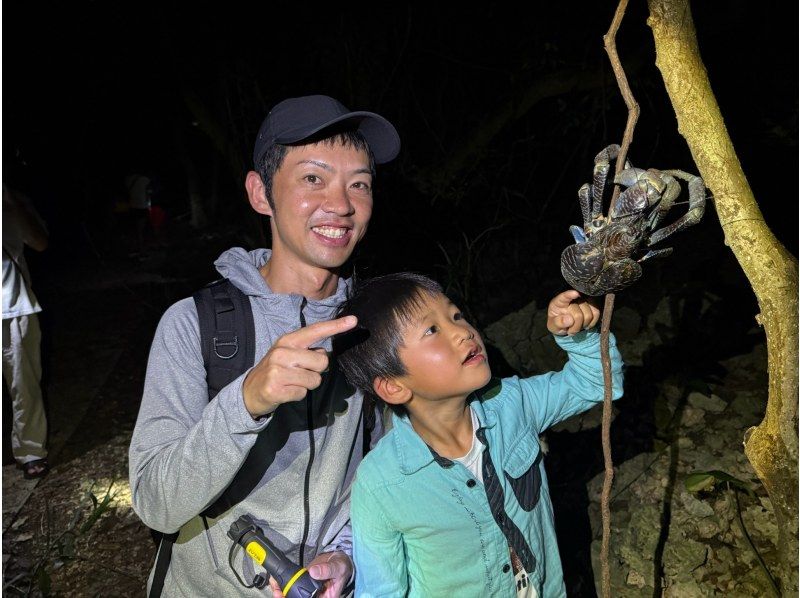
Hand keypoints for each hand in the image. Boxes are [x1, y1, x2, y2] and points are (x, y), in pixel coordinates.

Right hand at [243, 316, 357, 417]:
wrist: (249, 391)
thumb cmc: (276, 370)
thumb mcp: (288, 355)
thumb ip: (307, 351)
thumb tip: (323, 355)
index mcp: (288, 341)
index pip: (315, 331)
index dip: (335, 326)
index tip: (353, 320)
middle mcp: (282, 352)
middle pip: (322, 361)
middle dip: (316, 371)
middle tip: (299, 373)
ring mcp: (277, 370)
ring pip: (315, 380)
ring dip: (307, 385)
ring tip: (291, 382)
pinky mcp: (275, 388)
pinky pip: (303, 393)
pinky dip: (298, 395)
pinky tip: (285, 391)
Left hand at [266, 551, 352, 597]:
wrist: (338, 559)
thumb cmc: (342, 566)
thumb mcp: (337, 567)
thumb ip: (327, 570)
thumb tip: (313, 572)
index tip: (287, 597)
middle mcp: (316, 597)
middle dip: (286, 597)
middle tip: (277, 592)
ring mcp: (308, 591)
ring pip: (293, 595)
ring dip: (282, 592)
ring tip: (275, 585)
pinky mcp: (303, 583)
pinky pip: (292, 586)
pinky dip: (283, 584)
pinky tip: (276, 580)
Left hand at [547, 290, 599, 335]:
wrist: (566, 324)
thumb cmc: (558, 322)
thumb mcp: (553, 325)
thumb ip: (558, 323)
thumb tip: (569, 320)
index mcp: (559, 301)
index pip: (564, 297)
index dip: (570, 295)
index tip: (575, 293)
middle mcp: (573, 297)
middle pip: (578, 315)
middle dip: (575, 326)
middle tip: (570, 331)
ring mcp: (584, 299)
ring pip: (589, 315)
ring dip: (583, 325)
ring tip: (577, 327)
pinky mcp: (593, 303)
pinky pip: (596, 314)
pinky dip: (591, 323)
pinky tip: (585, 324)